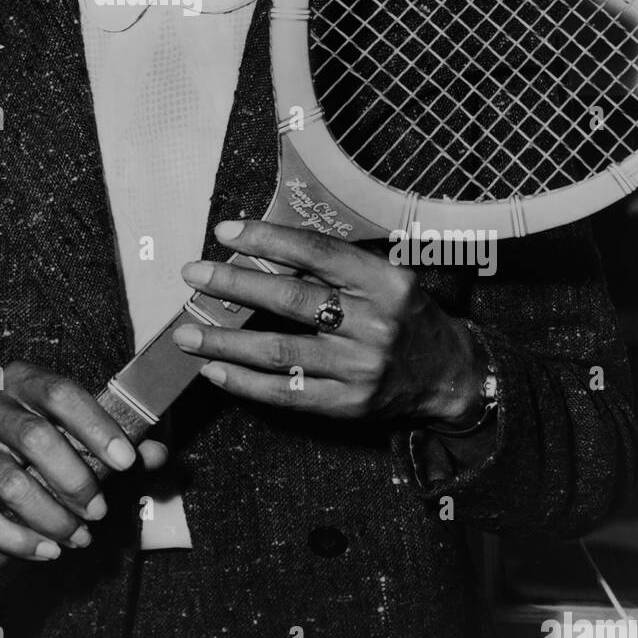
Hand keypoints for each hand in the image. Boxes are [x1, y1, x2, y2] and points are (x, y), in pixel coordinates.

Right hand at [0, 361, 166, 559]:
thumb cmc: (46, 446)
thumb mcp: (83, 436)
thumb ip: (122, 444)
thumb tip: (157, 453)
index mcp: (24, 381)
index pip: (60, 393)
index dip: (96, 426)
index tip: (127, 462)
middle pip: (35, 438)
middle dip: (76, 481)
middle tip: (101, 510)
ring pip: (12, 483)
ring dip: (53, 517)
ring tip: (81, 536)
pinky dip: (20, 540)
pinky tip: (49, 551)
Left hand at [172, 219, 483, 426]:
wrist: (450, 375)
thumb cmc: (405, 315)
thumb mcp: (386, 278)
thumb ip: (335, 265)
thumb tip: (262, 247)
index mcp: (384, 281)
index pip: (317, 252)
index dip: (267, 238)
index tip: (225, 232)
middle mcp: (375, 323)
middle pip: (290, 299)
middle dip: (234, 284)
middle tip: (193, 275)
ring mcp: (361, 368)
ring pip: (280, 350)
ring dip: (226, 341)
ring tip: (186, 332)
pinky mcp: (349, 405)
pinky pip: (286, 393)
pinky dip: (245, 383)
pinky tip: (214, 370)